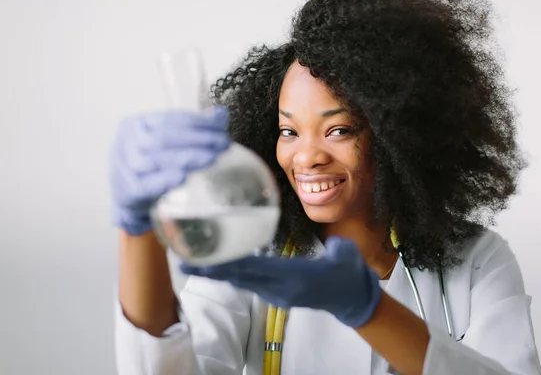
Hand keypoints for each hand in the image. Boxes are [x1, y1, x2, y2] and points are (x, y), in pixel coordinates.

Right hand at [109, 107, 230, 235]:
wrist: (129, 195)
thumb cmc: (153, 163)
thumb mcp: (169, 142)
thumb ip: (192, 128)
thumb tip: (220, 114)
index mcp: (135, 124)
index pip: (169, 118)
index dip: (198, 121)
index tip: (221, 125)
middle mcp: (126, 143)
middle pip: (164, 138)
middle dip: (198, 139)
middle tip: (222, 143)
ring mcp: (124, 167)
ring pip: (156, 160)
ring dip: (188, 158)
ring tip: (212, 157)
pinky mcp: (128, 191)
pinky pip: (147, 185)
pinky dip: (166, 180)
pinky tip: (184, 177)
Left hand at [180, 236, 381, 327]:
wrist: (352, 299)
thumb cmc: (349, 274)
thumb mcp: (347, 255)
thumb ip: (334, 248)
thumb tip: (327, 245)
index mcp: (296, 278)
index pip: (256, 269)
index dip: (229, 264)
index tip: (205, 260)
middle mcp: (283, 289)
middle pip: (242, 278)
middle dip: (213, 271)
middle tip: (185, 263)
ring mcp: (279, 294)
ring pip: (244, 282)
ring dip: (221, 273)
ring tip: (198, 263)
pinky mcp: (279, 295)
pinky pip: (252, 283)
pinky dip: (236, 274)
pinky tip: (225, 265)